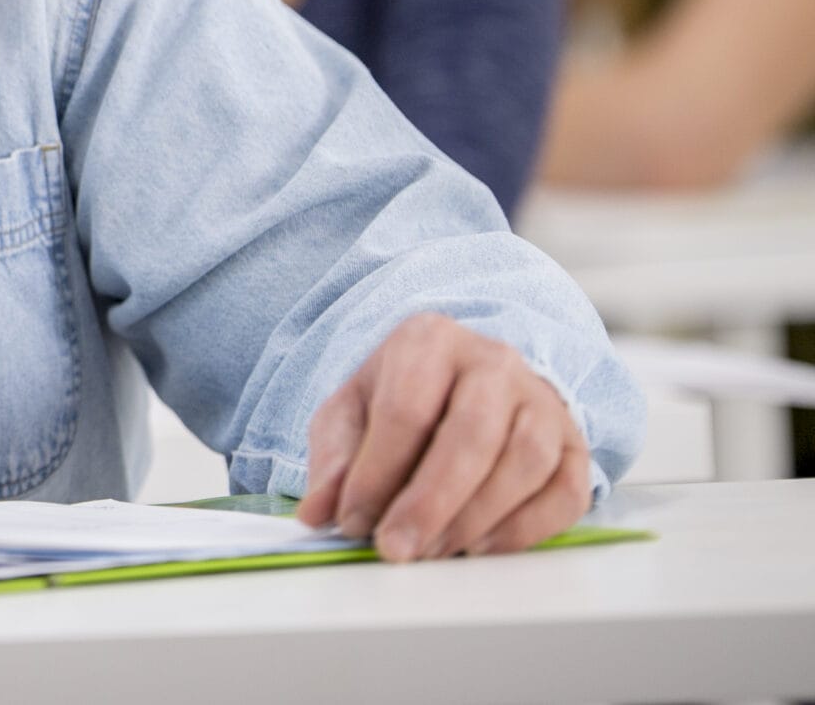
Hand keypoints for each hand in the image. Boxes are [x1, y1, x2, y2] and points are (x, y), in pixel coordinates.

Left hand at [296, 311, 591, 560]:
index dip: (377, 472)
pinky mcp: (574, 444)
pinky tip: (480, 547)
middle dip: (429, 503)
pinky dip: (525, 529)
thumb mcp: (352, 413)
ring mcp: (542, 401)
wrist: (466, 382)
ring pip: (523, 462)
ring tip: (433, 552)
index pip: (405, 409)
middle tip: (396, 549)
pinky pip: (564, 492)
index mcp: (428, 341)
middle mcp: (494, 362)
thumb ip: (334, 460)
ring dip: (474, 519)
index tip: (353, 521)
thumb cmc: (402, 398)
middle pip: (470, 435)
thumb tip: (318, 514)